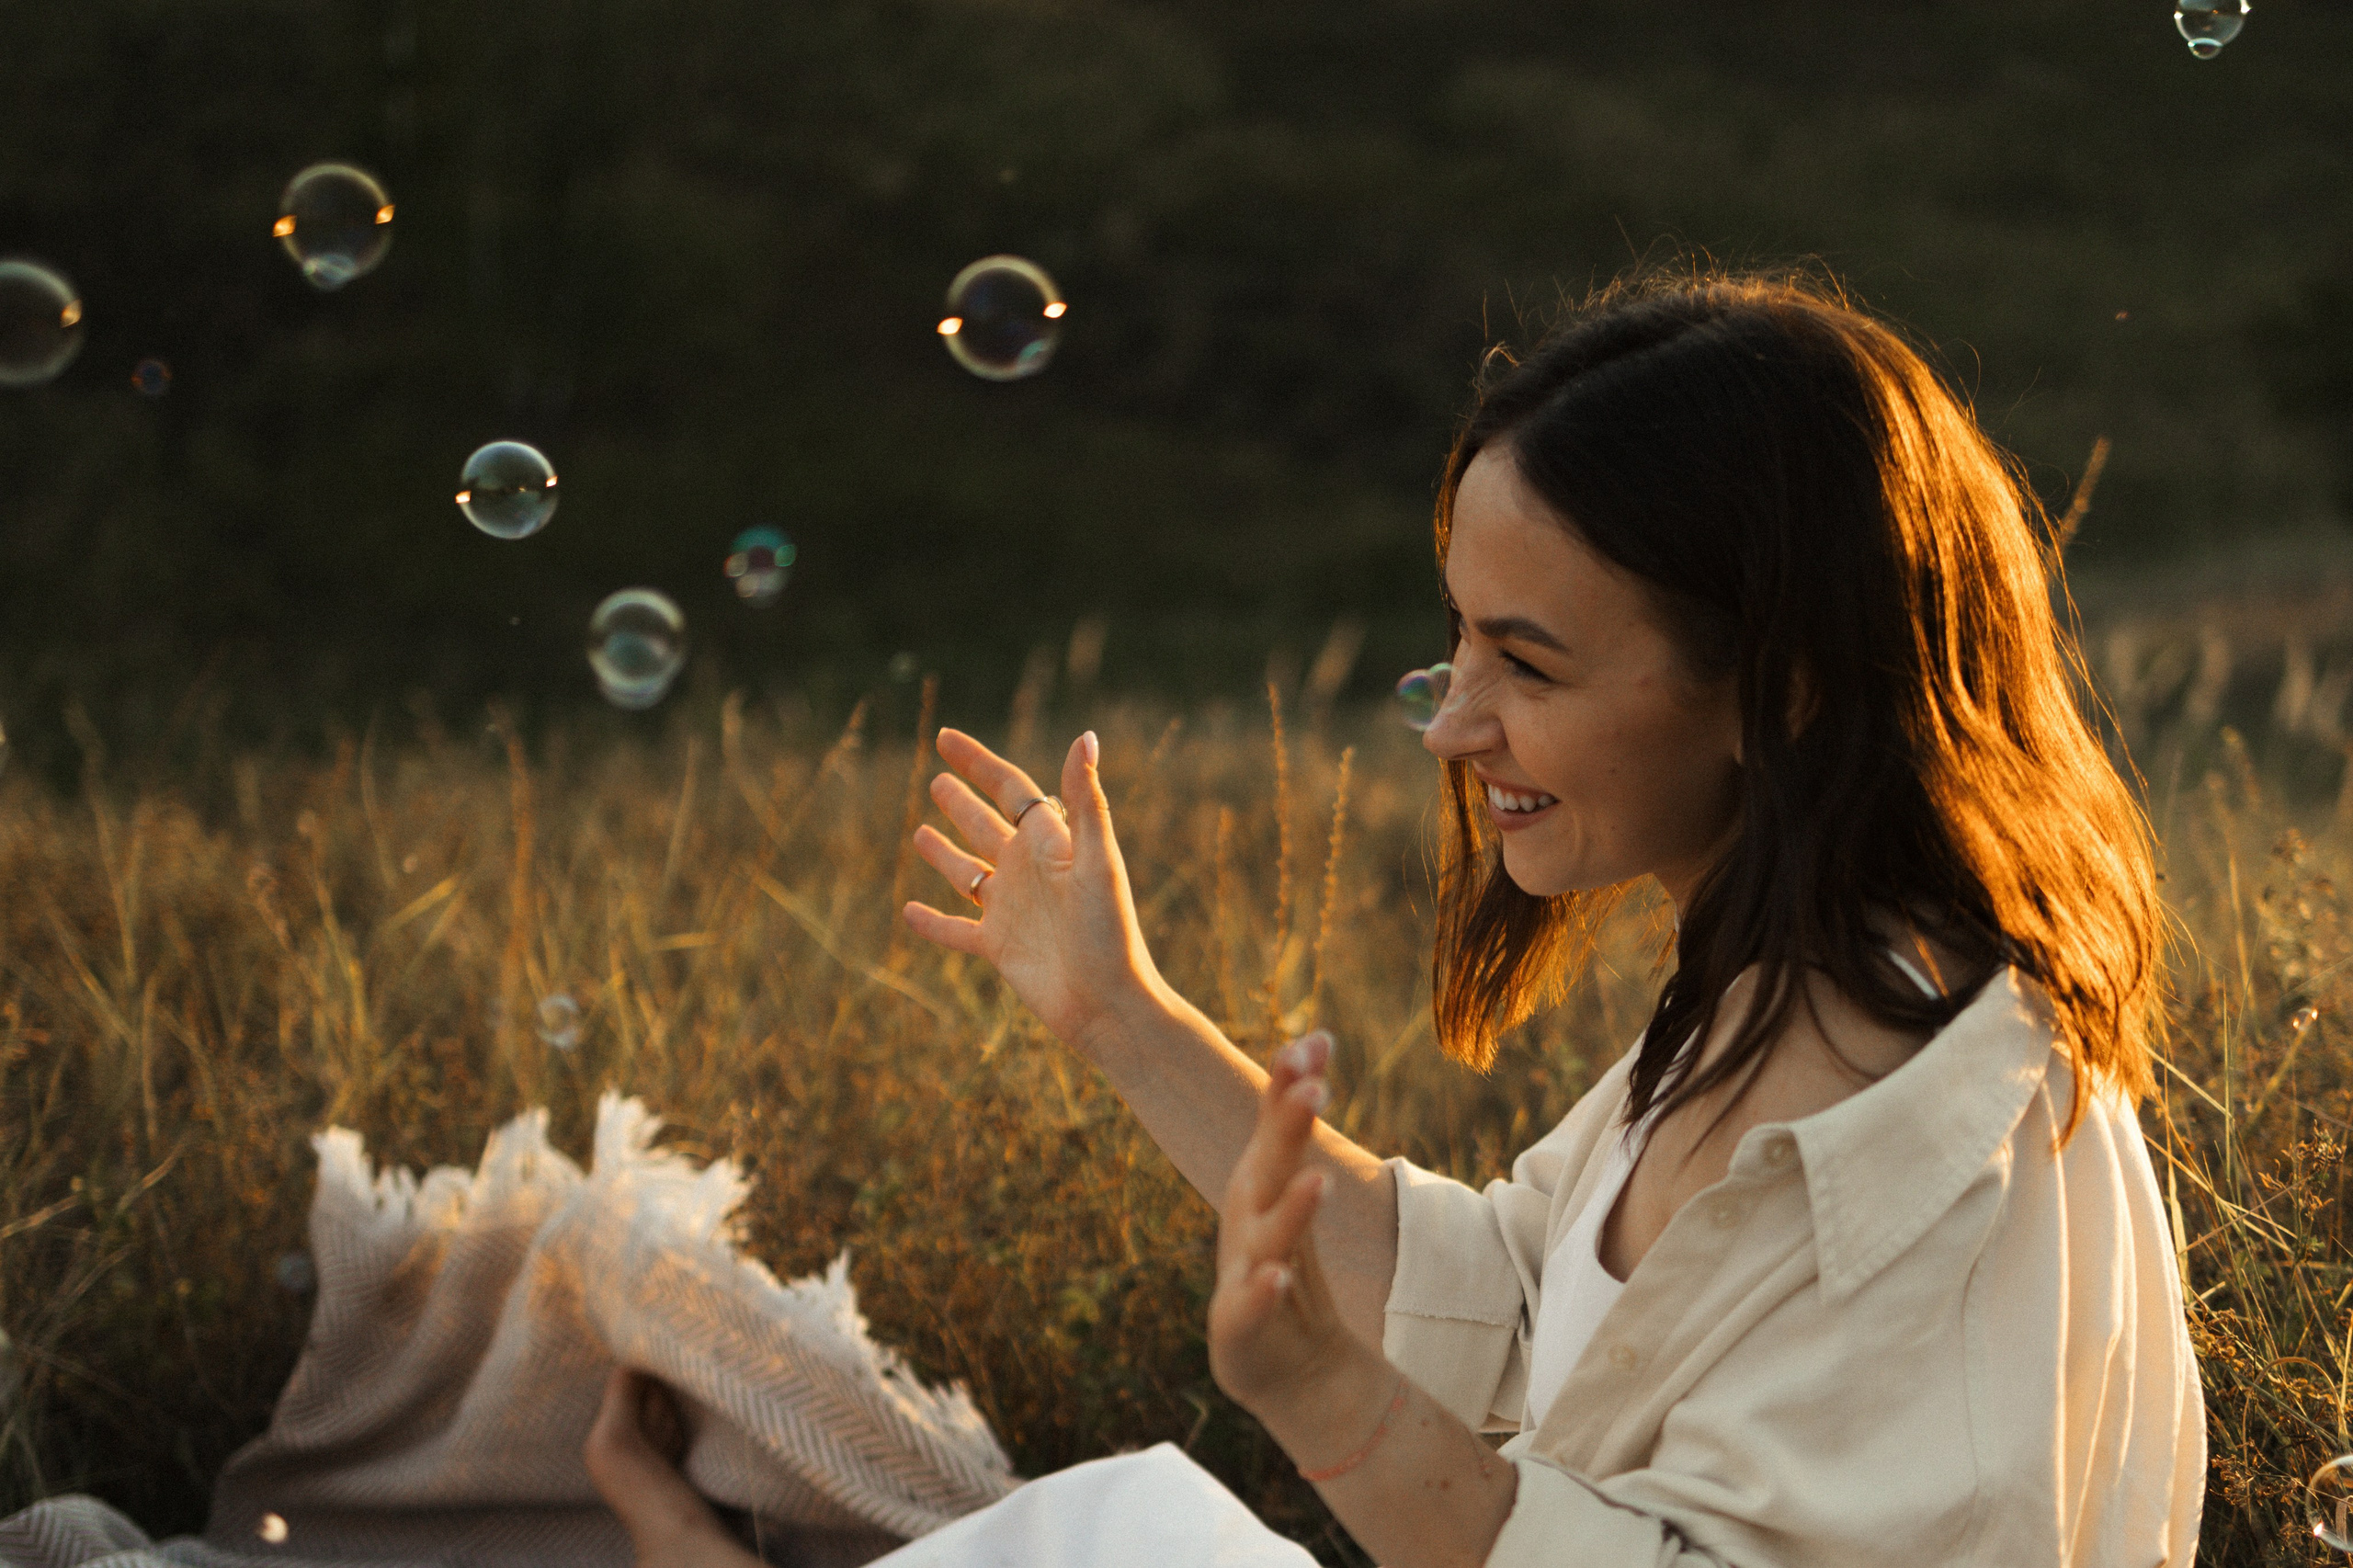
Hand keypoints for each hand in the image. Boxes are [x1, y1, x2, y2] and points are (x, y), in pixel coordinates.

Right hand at [903, 728, 1163, 1052]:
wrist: (1108, 1004)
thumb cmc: (1110, 932)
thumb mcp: (1097, 860)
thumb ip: (1087, 800)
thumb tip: (1086, 736)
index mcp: (1051, 844)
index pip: (1011, 791)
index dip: (979, 762)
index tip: (945, 738)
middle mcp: (1029, 872)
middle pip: (986, 826)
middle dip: (962, 802)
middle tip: (938, 780)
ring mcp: (1012, 911)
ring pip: (969, 873)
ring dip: (945, 854)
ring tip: (920, 833)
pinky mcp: (999, 949)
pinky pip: (957, 931)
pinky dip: (932, 924)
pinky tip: (908, 913)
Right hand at [1208, 1031, 1359, 1411]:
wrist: (1286, 1365)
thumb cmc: (1282, 1259)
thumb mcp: (1292, 1183)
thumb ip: (1293, 1118)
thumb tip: (1316, 1036)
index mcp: (1259, 1184)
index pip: (1276, 1127)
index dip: (1289, 1085)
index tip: (1316, 1042)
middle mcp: (1246, 1219)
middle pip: (1269, 1169)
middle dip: (1287, 1128)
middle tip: (1314, 1087)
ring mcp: (1242, 1272)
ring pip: (1267, 1237)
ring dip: (1290, 1209)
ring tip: (1316, 1182)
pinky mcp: (1240, 1327)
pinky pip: (1252, 1308)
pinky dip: (1262, 1293)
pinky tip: (1276, 1279)